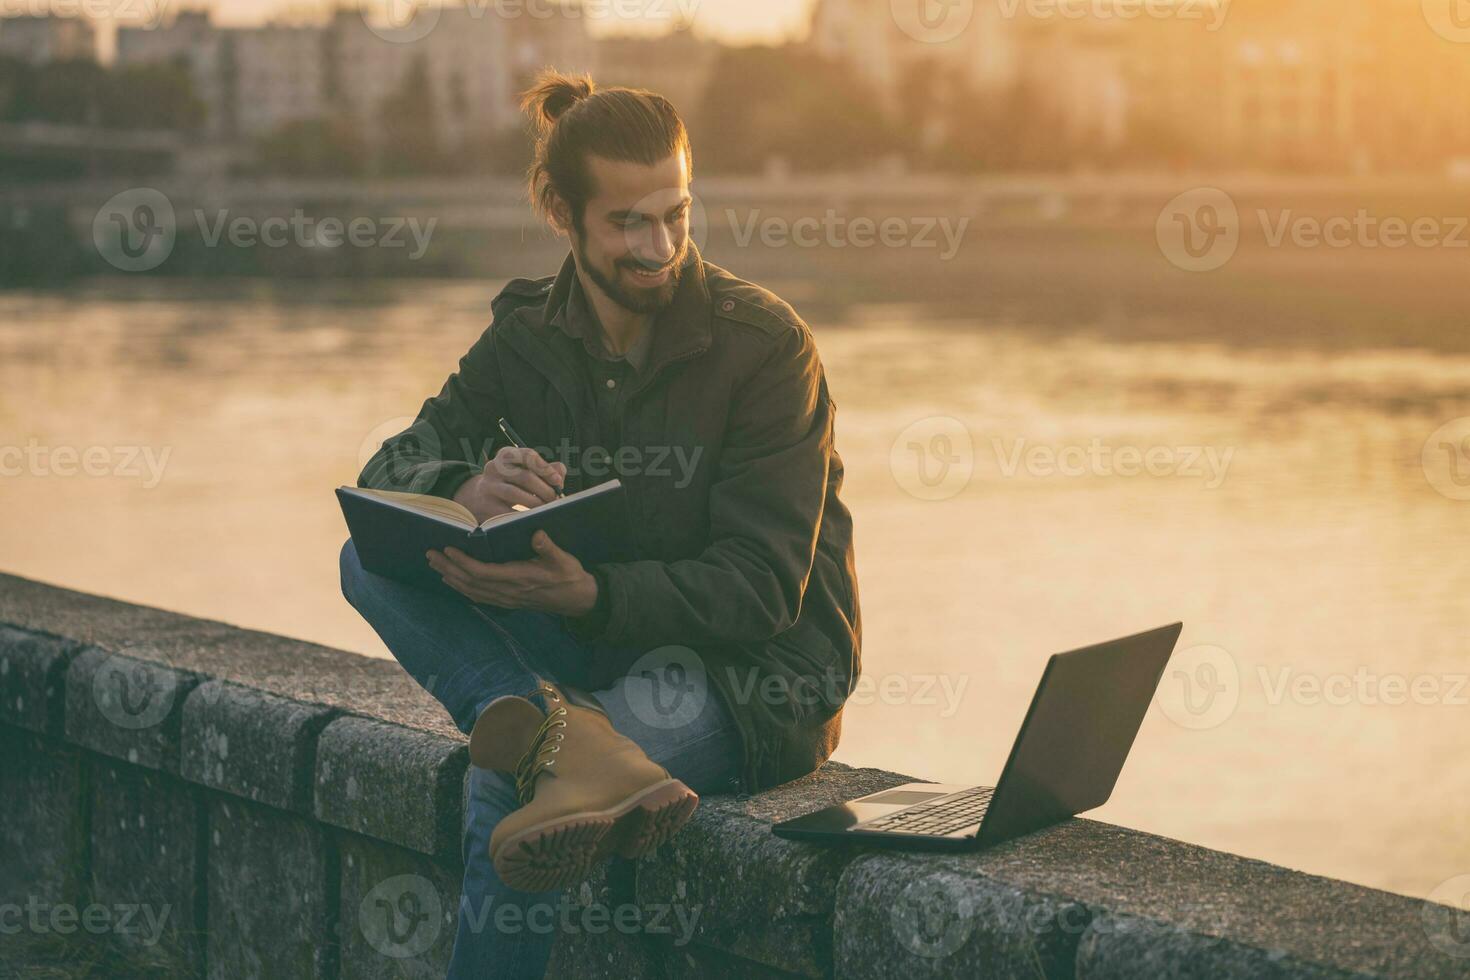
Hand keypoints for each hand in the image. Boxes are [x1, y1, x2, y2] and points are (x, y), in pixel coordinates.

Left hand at [427, 530, 597, 616]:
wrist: (577, 599)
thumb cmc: (569, 575)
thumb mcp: (563, 559)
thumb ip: (548, 547)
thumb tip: (537, 534)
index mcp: (519, 578)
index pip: (483, 572)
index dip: (463, 562)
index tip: (448, 549)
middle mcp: (508, 591)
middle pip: (470, 582)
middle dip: (448, 568)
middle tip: (430, 554)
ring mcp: (506, 599)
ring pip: (471, 591)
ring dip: (450, 578)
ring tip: (435, 564)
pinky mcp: (507, 601)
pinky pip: (478, 597)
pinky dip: (461, 588)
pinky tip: (452, 580)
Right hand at [453, 446, 566, 522]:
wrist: (481, 497)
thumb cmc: (512, 482)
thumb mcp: (526, 470)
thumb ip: (545, 469)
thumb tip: (560, 473)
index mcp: (507, 455)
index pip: (528, 455)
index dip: (545, 468)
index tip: (558, 481)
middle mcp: (494, 467)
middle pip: (524, 477)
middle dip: (544, 490)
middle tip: (555, 500)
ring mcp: (488, 486)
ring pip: (514, 493)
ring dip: (535, 503)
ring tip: (546, 509)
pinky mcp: (486, 504)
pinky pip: (506, 511)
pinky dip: (522, 515)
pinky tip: (533, 518)